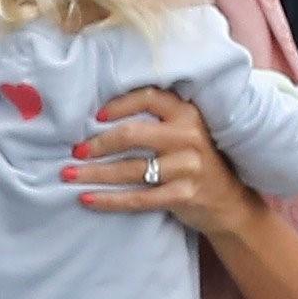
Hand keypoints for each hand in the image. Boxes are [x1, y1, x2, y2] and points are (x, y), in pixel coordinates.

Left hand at [67, 88, 253, 234]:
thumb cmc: (196, 161)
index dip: (118, 105)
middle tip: (74, 152)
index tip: (94, 116)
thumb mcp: (185, 132)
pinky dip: (109, 200)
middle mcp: (189, 135)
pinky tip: (86, 199)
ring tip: (68, 175)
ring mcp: (187, 166)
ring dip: (94, 174)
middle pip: (132, 135)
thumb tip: (100, 119)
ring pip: (130, 170)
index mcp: (188, 113)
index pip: (149, 97)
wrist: (229, 202)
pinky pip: (137, 198)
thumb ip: (157, 121)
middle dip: (97, 144)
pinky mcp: (183, 195)